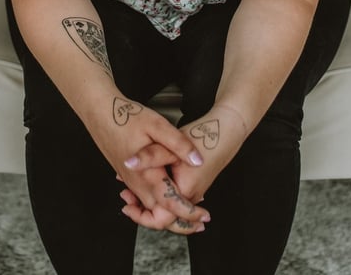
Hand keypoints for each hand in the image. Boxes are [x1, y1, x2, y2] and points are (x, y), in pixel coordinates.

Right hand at [85, 97, 208, 231]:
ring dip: (170, 211)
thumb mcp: (157, 125)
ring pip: (151, 208)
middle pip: (159, 216)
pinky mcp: (128, 176)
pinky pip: (144, 198)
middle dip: (181, 220)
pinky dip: (158, 202)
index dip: (189, 213)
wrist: (100, 113)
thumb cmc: (126, 117)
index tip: (204, 215)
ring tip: (190, 205)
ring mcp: (131, 181)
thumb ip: (178, 144)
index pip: (170, 206)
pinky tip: (170, 189)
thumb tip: (198, 160)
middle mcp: (137, 184)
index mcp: (147, 174)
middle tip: (201, 219)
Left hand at [120, 103, 248, 230]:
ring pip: (168, 206)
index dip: (140, 216)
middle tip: (125, 197)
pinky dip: (160, 193)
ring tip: (132, 190)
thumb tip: (128, 163)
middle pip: (163, 215)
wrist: (225, 131)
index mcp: (184, 192)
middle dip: (142, 209)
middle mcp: (191, 197)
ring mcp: (194, 193)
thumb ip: (149, 156)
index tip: (126, 206)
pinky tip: (149, 180)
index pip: (160, 219)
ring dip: (150, 200)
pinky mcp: (194, 185)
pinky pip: (174, 197)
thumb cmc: (202, 137)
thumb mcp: (171, 144)